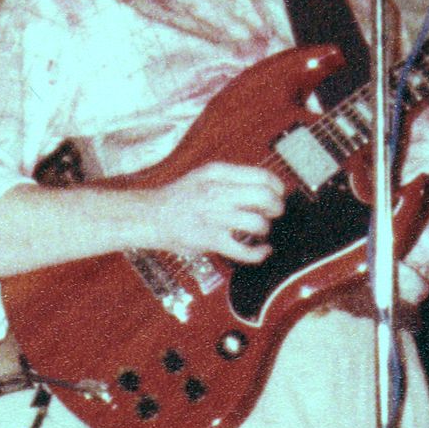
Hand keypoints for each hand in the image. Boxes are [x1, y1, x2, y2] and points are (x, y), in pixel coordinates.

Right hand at [143, 162, 286, 263]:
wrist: (150, 216)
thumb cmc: (178, 197)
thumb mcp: (204, 175)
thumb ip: (231, 179)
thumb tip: (264, 187)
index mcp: (218, 174)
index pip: (262, 176)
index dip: (277, 187)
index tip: (278, 194)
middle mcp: (217, 193)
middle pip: (265, 198)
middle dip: (276, 207)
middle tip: (274, 213)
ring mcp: (214, 217)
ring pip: (258, 224)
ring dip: (265, 229)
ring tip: (260, 231)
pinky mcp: (211, 240)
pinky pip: (245, 250)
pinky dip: (259, 253)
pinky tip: (261, 250)